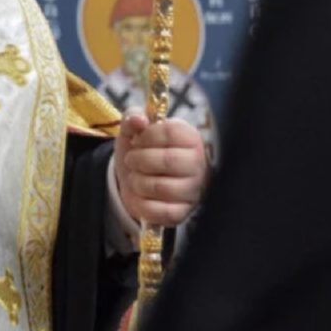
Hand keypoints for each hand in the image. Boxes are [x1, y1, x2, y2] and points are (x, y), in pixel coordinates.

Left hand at [114, 110, 206, 225]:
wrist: (136, 178)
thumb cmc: (141, 149)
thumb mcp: (133, 130)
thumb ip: (132, 117)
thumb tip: (139, 119)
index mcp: (190, 137)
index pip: (170, 132)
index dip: (146, 136)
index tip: (137, 140)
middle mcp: (198, 164)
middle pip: (167, 160)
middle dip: (139, 160)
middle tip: (131, 160)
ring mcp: (193, 190)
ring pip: (161, 187)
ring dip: (137, 181)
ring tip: (136, 177)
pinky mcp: (183, 212)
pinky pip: (159, 211)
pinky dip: (141, 203)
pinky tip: (141, 195)